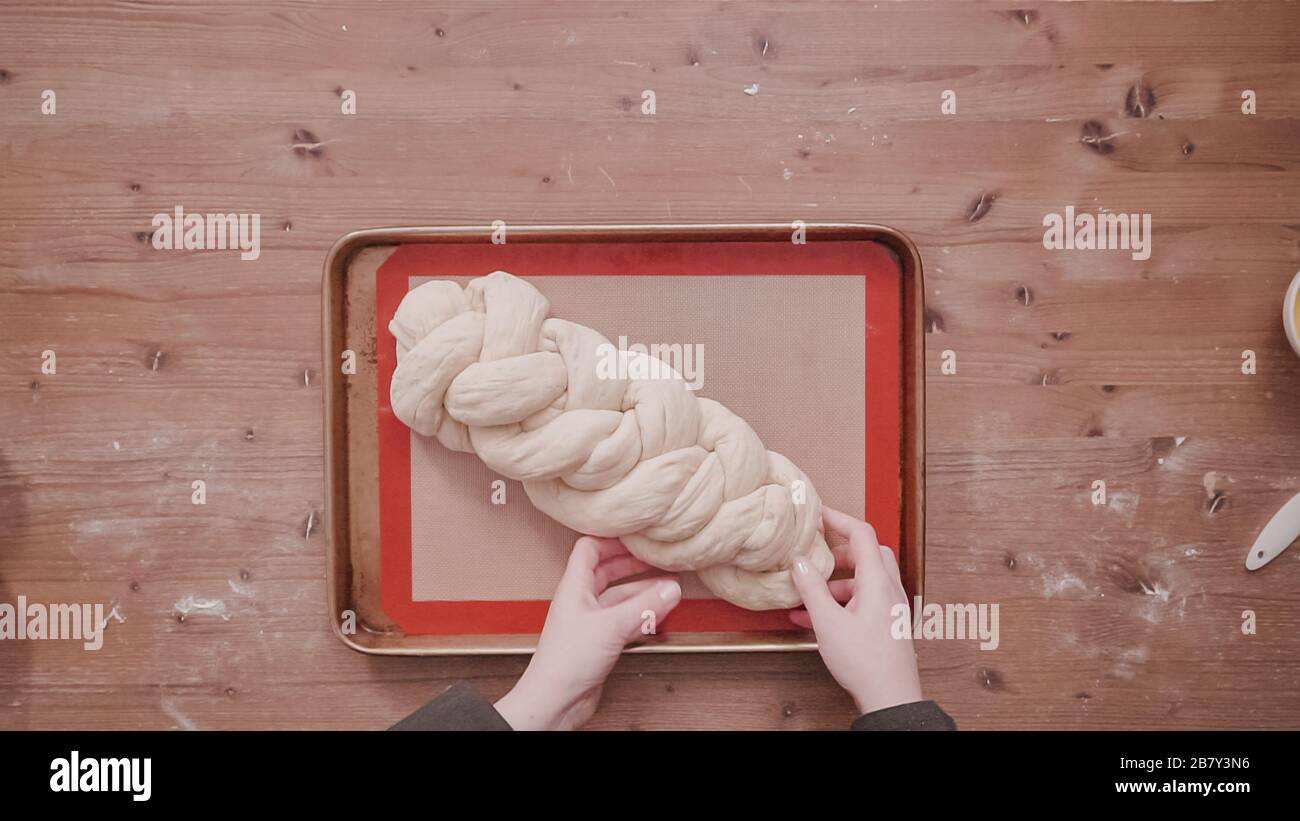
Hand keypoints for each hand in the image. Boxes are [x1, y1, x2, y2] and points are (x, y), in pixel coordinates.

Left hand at [494, 536, 681, 729]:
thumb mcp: (610, 627)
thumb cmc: (565, 663)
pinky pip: (623, 619)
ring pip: (619, 596)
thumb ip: (644, 607)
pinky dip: (640, 614)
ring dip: (641, 590)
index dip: (612, 538)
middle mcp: (581, 600)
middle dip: (633, 563)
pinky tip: (656, 614)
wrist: (554, 700)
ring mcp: (590, 621)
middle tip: (657, 558)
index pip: (590, 548)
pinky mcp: (599, 641)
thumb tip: (670, 589)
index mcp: (575, 587)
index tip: (637, 535)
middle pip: (608, 570)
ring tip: (667, 586)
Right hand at [789, 506, 922, 714]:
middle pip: (866, 553)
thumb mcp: (828, 623)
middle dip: (837, 551)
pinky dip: (840, 601)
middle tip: (814, 552)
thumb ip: (812, 589)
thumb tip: (800, 561)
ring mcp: (890, 606)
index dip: (838, 519)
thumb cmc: (865, 662)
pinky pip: (863, 600)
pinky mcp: (886, 623)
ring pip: (863, 578)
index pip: (861, 534)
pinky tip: (813, 616)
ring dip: (835, 581)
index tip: (817, 514)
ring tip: (807, 593)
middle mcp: (888, 589)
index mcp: (878, 581)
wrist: (890, 698)